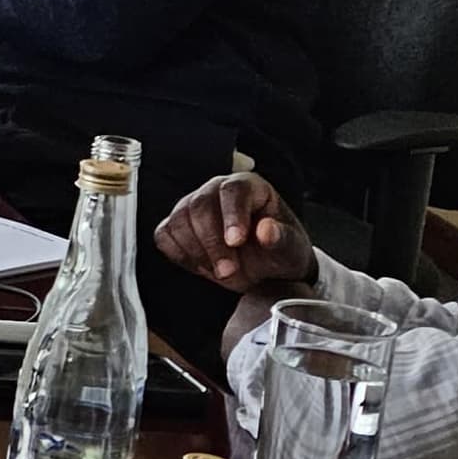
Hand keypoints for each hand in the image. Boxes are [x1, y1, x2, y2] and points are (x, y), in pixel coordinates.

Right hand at [155, 174, 316, 292]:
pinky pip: (165, 235)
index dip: (232, 215)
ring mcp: (193, 206)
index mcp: (249, 187)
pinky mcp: (176, 225)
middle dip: (212, 243)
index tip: (236, 242)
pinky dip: (180, 254)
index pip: (233, 190)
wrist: (266, 269)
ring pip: (179, 220)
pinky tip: (204, 265)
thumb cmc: (279, 252)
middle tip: (228, 271)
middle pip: (201, 205)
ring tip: (221, 272)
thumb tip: (266, 230)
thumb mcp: (292, 250)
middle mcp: (217, 190)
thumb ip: (283, 239)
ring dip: (197, 252)